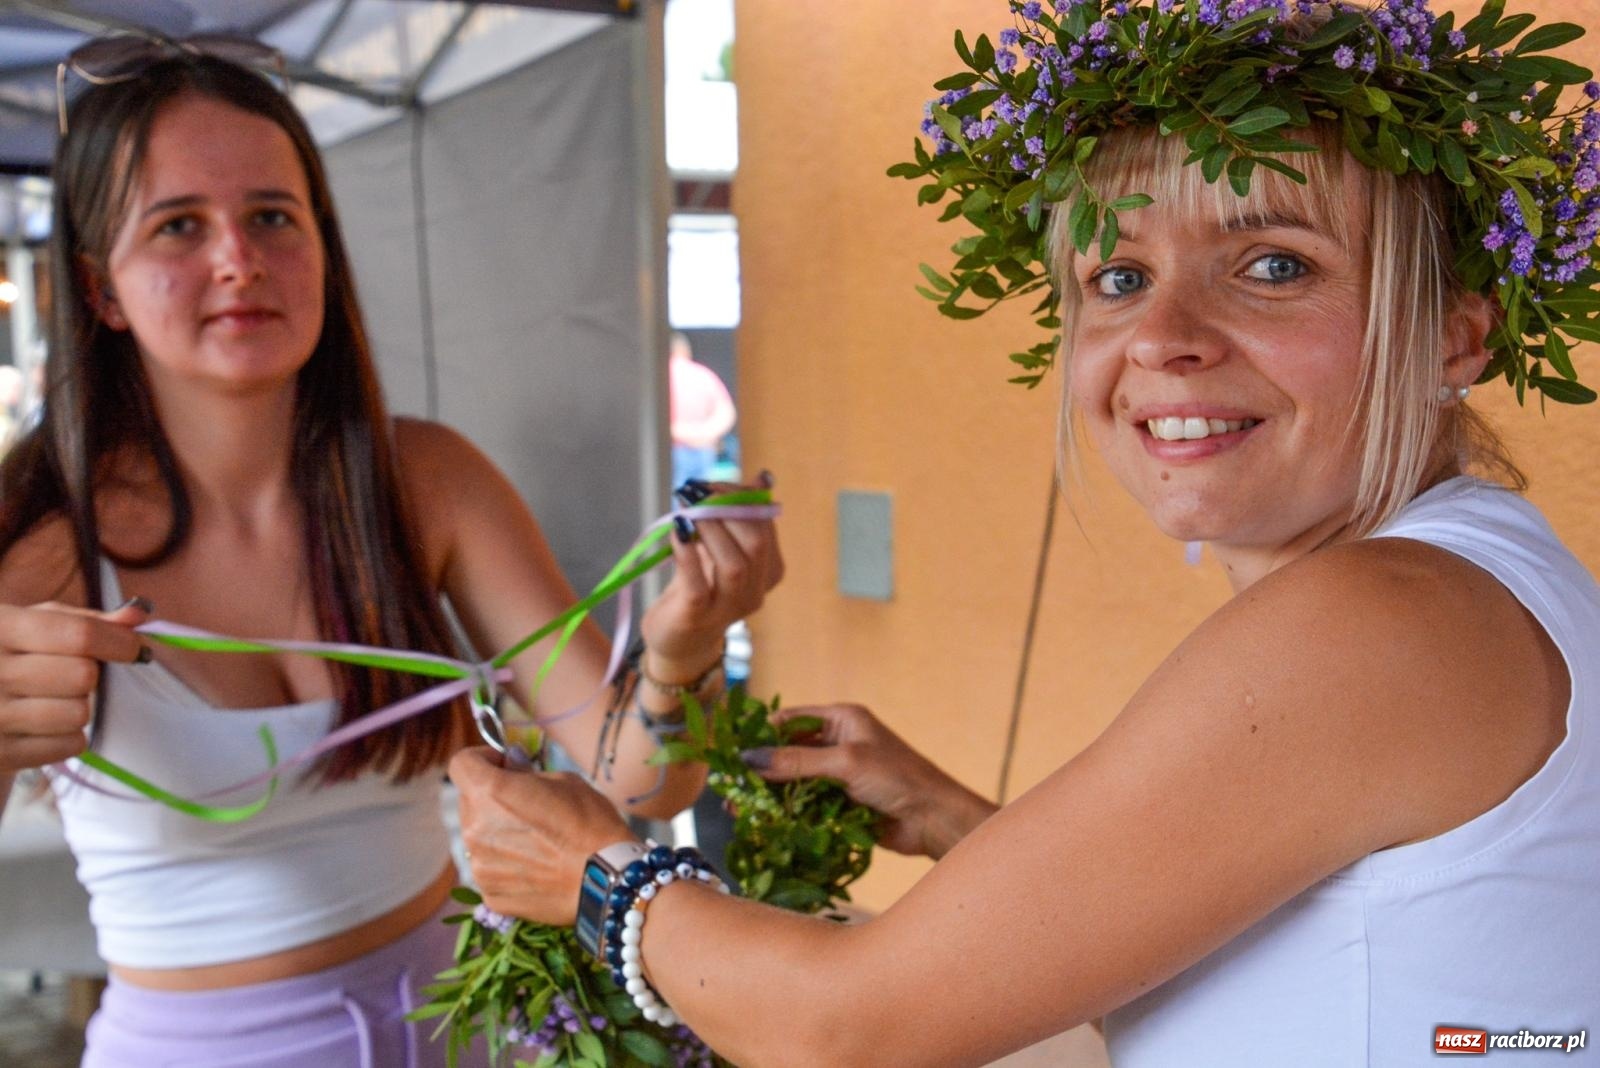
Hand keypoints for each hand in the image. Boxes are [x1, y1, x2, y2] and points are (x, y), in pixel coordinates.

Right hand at [0, 599, 148, 772]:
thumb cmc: (10, 657)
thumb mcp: (35, 625)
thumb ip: (87, 619)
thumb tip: (137, 614)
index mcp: (1, 628)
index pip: (80, 635)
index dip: (119, 642)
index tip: (135, 648)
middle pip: (84, 676)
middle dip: (89, 675)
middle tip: (68, 674)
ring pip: (79, 714)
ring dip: (77, 707)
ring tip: (49, 699)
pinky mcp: (2, 753)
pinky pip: (70, 745)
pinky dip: (67, 736)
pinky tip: (41, 725)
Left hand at [450, 746, 634, 923]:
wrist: (607, 880)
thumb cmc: (591, 824)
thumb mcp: (564, 781)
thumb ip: (526, 772)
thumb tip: (511, 763)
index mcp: (490, 792)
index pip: (461, 763)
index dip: (481, 759)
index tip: (503, 766)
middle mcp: (474, 830)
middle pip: (469, 802)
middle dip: (491, 798)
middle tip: (527, 805)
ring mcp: (479, 867)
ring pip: (478, 838)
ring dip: (497, 832)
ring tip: (536, 841)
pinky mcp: (490, 894)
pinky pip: (491, 869)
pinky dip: (507, 864)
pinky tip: (537, 866)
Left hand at [640, 476, 783, 677]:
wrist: (678, 639)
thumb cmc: (700, 586)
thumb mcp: (720, 547)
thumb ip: (737, 515)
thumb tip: (763, 478)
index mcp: (768, 571)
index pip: (765, 526)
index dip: (740, 499)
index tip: (712, 485)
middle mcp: (755, 592)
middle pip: (756, 544)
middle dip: (726, 511)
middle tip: (697, 493)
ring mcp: (728, 609)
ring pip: (734, 565)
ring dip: (709, 530)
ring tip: (686, 512)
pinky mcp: (697, 617)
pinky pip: (698, 585)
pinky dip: (687, 554)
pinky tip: (676, 533)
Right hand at [747, 704, 998, 859]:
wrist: (933, 820)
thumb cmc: (899, 779)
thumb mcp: (846, 763)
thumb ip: (798, 762)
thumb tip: (750, 759)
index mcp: (842, 719)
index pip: (790, 720)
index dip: (761, 734)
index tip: (731, 753)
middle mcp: (838, 742)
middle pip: (788, 752)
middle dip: (761, 770)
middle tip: (730, 789)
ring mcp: (839, 774)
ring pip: (794, 782)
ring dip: (770, 795)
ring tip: (740, 811)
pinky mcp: (840, 803)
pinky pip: (806, 804)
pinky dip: (787, 813)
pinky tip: (765, 824)